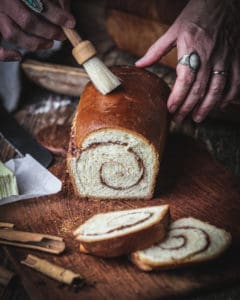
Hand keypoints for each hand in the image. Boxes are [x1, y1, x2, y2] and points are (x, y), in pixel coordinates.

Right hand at [0, 0, 74, 60]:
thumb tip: (66, 13)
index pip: (40, 4)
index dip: (58, 15)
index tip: (71, 23)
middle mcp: (2, 1)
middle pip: (28, 21)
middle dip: (49, 31)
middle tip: (61, 35)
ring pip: (13, 34)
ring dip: (33, 43)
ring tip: (48, 44)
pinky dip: (6, 55)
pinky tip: (19, 56)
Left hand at [136, 0, 239, 122]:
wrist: (223, 0)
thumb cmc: (196, 15)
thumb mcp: (173, 30)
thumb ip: (156, 51)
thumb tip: (139, 65)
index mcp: (192, 49)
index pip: (185, 79)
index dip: (178, 97)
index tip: (170, 109)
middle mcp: (209, 56)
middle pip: (199, 89)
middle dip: (188, 108)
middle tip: (180, 119)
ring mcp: (225, 58)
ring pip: (217, 89)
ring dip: (207, 107)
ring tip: (198, 118)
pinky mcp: (236, 58)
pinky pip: (235, 81)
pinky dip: (229, 96)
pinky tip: (221, 105)